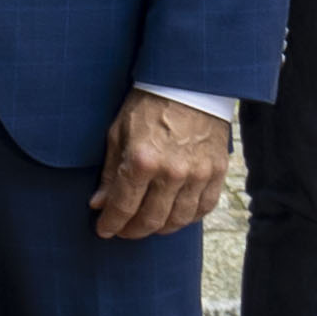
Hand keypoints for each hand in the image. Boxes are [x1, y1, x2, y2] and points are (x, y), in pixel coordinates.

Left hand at [93, 90, 231, 239]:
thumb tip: (99, 204)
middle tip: (122, 231)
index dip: (111, 223)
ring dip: (159, 229)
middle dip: (132, 231)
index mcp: (142, 160)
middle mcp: (172, 172)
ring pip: (178, 220)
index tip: (104, 229)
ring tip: (146, 225)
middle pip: (150, 220)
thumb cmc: (148, 105)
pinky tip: (174, 216)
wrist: (189, 84)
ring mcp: (198, 174)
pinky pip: (203, 208)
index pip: (123, 207)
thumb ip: (110, 172)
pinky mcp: (217, 171)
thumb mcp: (118, 132)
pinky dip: (187, 218)